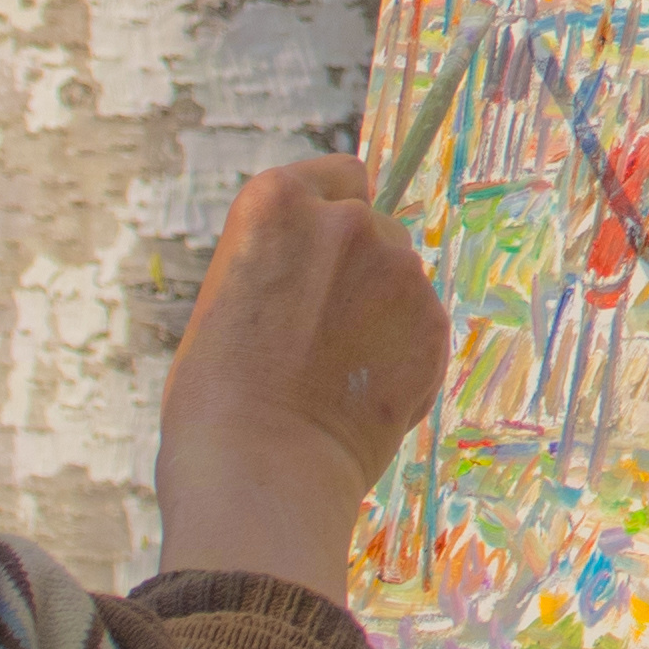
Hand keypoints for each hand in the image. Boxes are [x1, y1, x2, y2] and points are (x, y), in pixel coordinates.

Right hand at [156, 158, 452, 592]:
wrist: (260, 472)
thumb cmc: (215, 401)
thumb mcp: (226, 302)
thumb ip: (283, 266)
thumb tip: (322, 274)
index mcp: (276, 201)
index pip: (339, 175)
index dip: (333, 213)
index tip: (322, 251)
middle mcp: (346, 220)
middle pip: (374, 227)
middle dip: (358, 268)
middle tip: (318, 334)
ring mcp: (398, 268)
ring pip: (402, 278)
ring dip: (381, 312)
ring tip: (332, 377)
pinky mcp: (433, 321)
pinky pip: (422, 327)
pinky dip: (403, 354)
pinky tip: (361, 398)